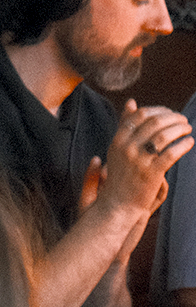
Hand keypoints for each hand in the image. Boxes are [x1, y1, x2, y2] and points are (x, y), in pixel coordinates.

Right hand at [97, 100, 192, 216]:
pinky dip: (184, 145)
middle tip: (183, 120)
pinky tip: (189, 143)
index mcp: (118, 140)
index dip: (159, 110)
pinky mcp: (151, 173)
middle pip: (155, 122)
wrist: (118, 204)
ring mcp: (139, 161)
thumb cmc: (120, 174)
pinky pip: (172, 153)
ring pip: (165, 135)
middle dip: (174, 118)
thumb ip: (125, 125)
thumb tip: (131, 102)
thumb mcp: (118, 148)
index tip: (170, 113)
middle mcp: (127, 148)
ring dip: (181, 129)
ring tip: (187, 129)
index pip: (141, 115)